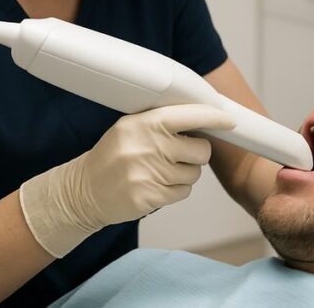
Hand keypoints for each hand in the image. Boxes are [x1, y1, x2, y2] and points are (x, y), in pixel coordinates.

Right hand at [19, 103, 235, 257]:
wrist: (84, 190)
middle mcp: (150, 147)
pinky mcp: (150, 198)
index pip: (191, 116)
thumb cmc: (114, 155)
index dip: (214, 118)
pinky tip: (154, 185)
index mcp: (146, 123)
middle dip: (195, 153)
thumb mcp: (131, 127)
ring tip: (159, 170)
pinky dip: (174, 190)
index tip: (229, 121)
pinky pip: (182, 193)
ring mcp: (150, 174)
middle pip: (201, 150)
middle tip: (178, 153)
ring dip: (184, 174)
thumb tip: (203, 121)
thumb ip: (163, 122)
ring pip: (194, 174)